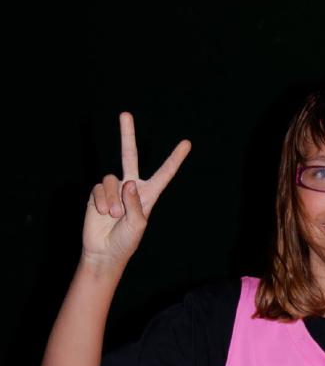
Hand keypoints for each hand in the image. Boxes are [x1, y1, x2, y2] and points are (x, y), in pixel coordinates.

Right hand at [82, 112, 190, 268]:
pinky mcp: (97, 193)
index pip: (164, 174)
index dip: (175, 159)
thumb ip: (136, 204)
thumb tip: (128, 182)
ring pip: (111, 179)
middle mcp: (130, 187)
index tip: (187, 143)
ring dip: (112, 199)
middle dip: (126, 135)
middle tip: (124, 114)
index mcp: (148, 195)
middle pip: (129, 155)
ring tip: (114, 216)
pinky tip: (102, 214)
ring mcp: (113, 189)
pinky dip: (101, 201)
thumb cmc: (126, 241)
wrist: (103, 251)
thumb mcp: (138, 226)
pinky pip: (99, 188)